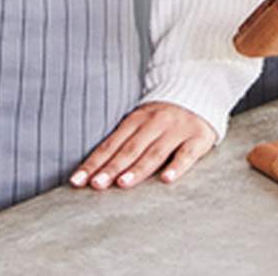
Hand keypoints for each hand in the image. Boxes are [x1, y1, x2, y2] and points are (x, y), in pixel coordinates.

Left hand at [69, 101, 215, 190]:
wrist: (200, 91)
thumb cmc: (163, 117)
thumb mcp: (141, 122)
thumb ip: (123, 143)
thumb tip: (93, 171)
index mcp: (136, 119)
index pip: (110, 145)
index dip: (93, 163)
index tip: (77, 181)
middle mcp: (154, 123)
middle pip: (129, 149)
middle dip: (111, 168)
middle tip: (96, 185)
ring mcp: (176, 130)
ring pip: (154, 152)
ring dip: (137, 169)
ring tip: (123, 183)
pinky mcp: (197, 137)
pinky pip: (186, 154)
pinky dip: (177, 166)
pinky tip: (166, 179)